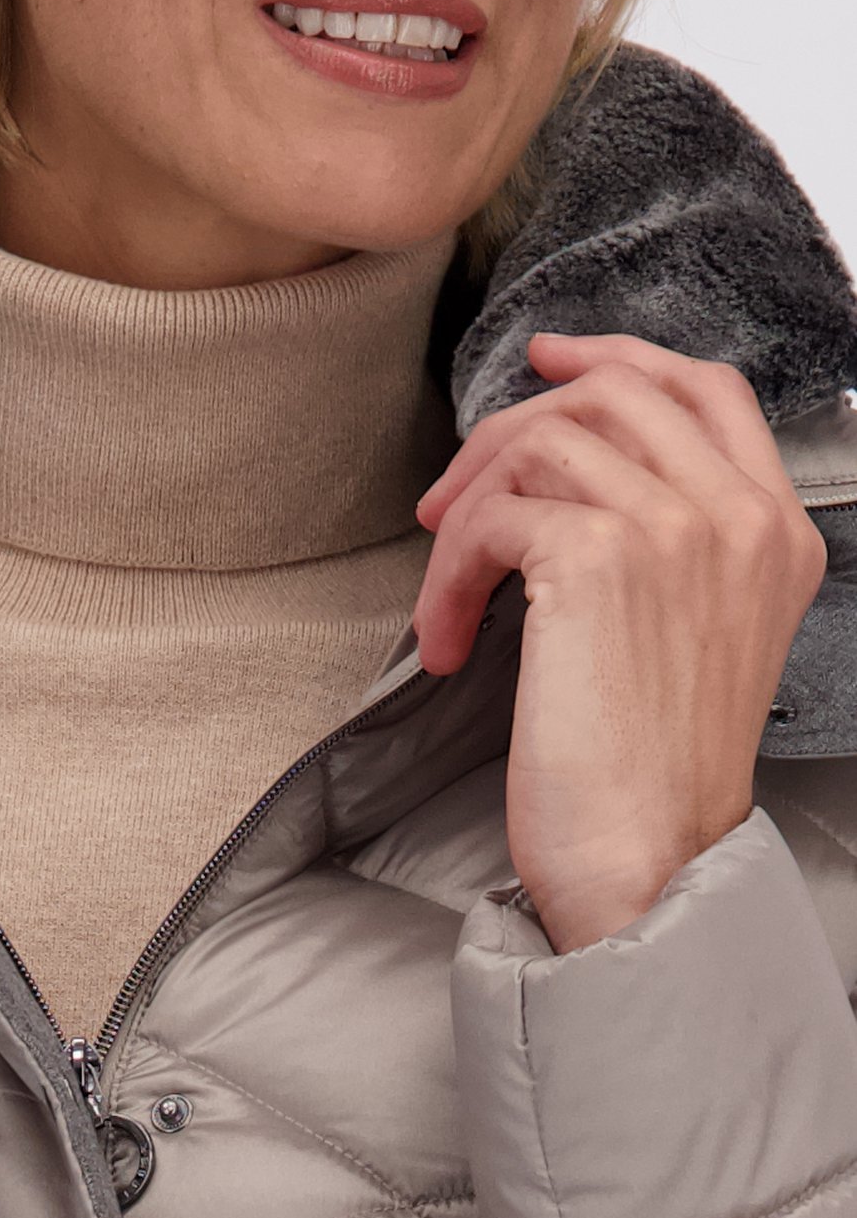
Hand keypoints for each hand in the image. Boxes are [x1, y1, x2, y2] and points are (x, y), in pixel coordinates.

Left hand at [412, 334, 827, 951]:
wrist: (648, 861)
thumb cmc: (651, 780)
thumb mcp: (692, 645)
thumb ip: (670, 555)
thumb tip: (562, 485)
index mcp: (774, 533)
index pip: (705, 390)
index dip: (617, 357)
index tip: (545, 363)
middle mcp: (736, 516)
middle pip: (612, 394)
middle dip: (508, 434)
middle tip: (448, 501)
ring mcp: (673, 528)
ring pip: (538, 445)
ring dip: (463, 516)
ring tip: (446, 597)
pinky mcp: (594, 559)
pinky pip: (490, 516)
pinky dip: (446, 575)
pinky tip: (443, 642)